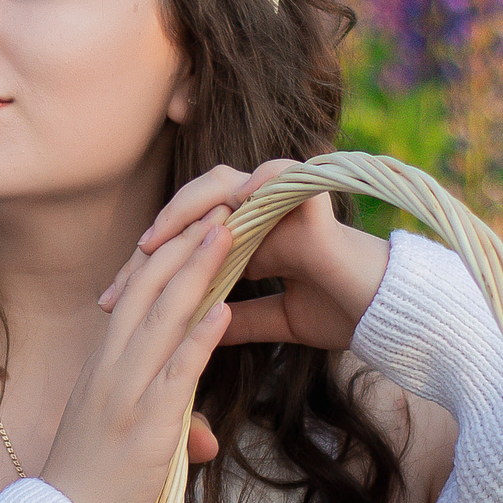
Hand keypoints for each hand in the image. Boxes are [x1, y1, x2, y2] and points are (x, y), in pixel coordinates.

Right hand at [39, 208, 236, 502]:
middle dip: (185, 244)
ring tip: (226, 232)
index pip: (134, 297)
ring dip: (198, 272)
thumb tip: (203, 439)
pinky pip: (176, 373)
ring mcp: (125, 395)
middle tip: (218, 206)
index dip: (166, 256)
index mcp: (102, 367)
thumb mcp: (125, 445)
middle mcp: (109, 370)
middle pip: (148, 291)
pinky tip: (224, 309)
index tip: (194, 225)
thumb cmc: (91, 493)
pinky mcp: (145, 427)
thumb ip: (165, 427)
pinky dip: (200, 338)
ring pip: (162, 318)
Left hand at [98, 162, 390, 353]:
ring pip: (223, 182)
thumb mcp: (275, 320)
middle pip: (193, 209)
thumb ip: (235, 317)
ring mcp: (287, 200)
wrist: (393, 316)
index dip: (145, 268)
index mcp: (250, 238)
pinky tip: (224, 213)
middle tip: (120, 276)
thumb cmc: (342, 314)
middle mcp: (262, 213)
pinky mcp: (314, 198)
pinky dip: (253, 184)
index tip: (109, 303)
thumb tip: (190, 328)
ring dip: (186, 207)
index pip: (184, 241)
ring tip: (157, 240)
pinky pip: (280, 175)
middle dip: (152, 240)